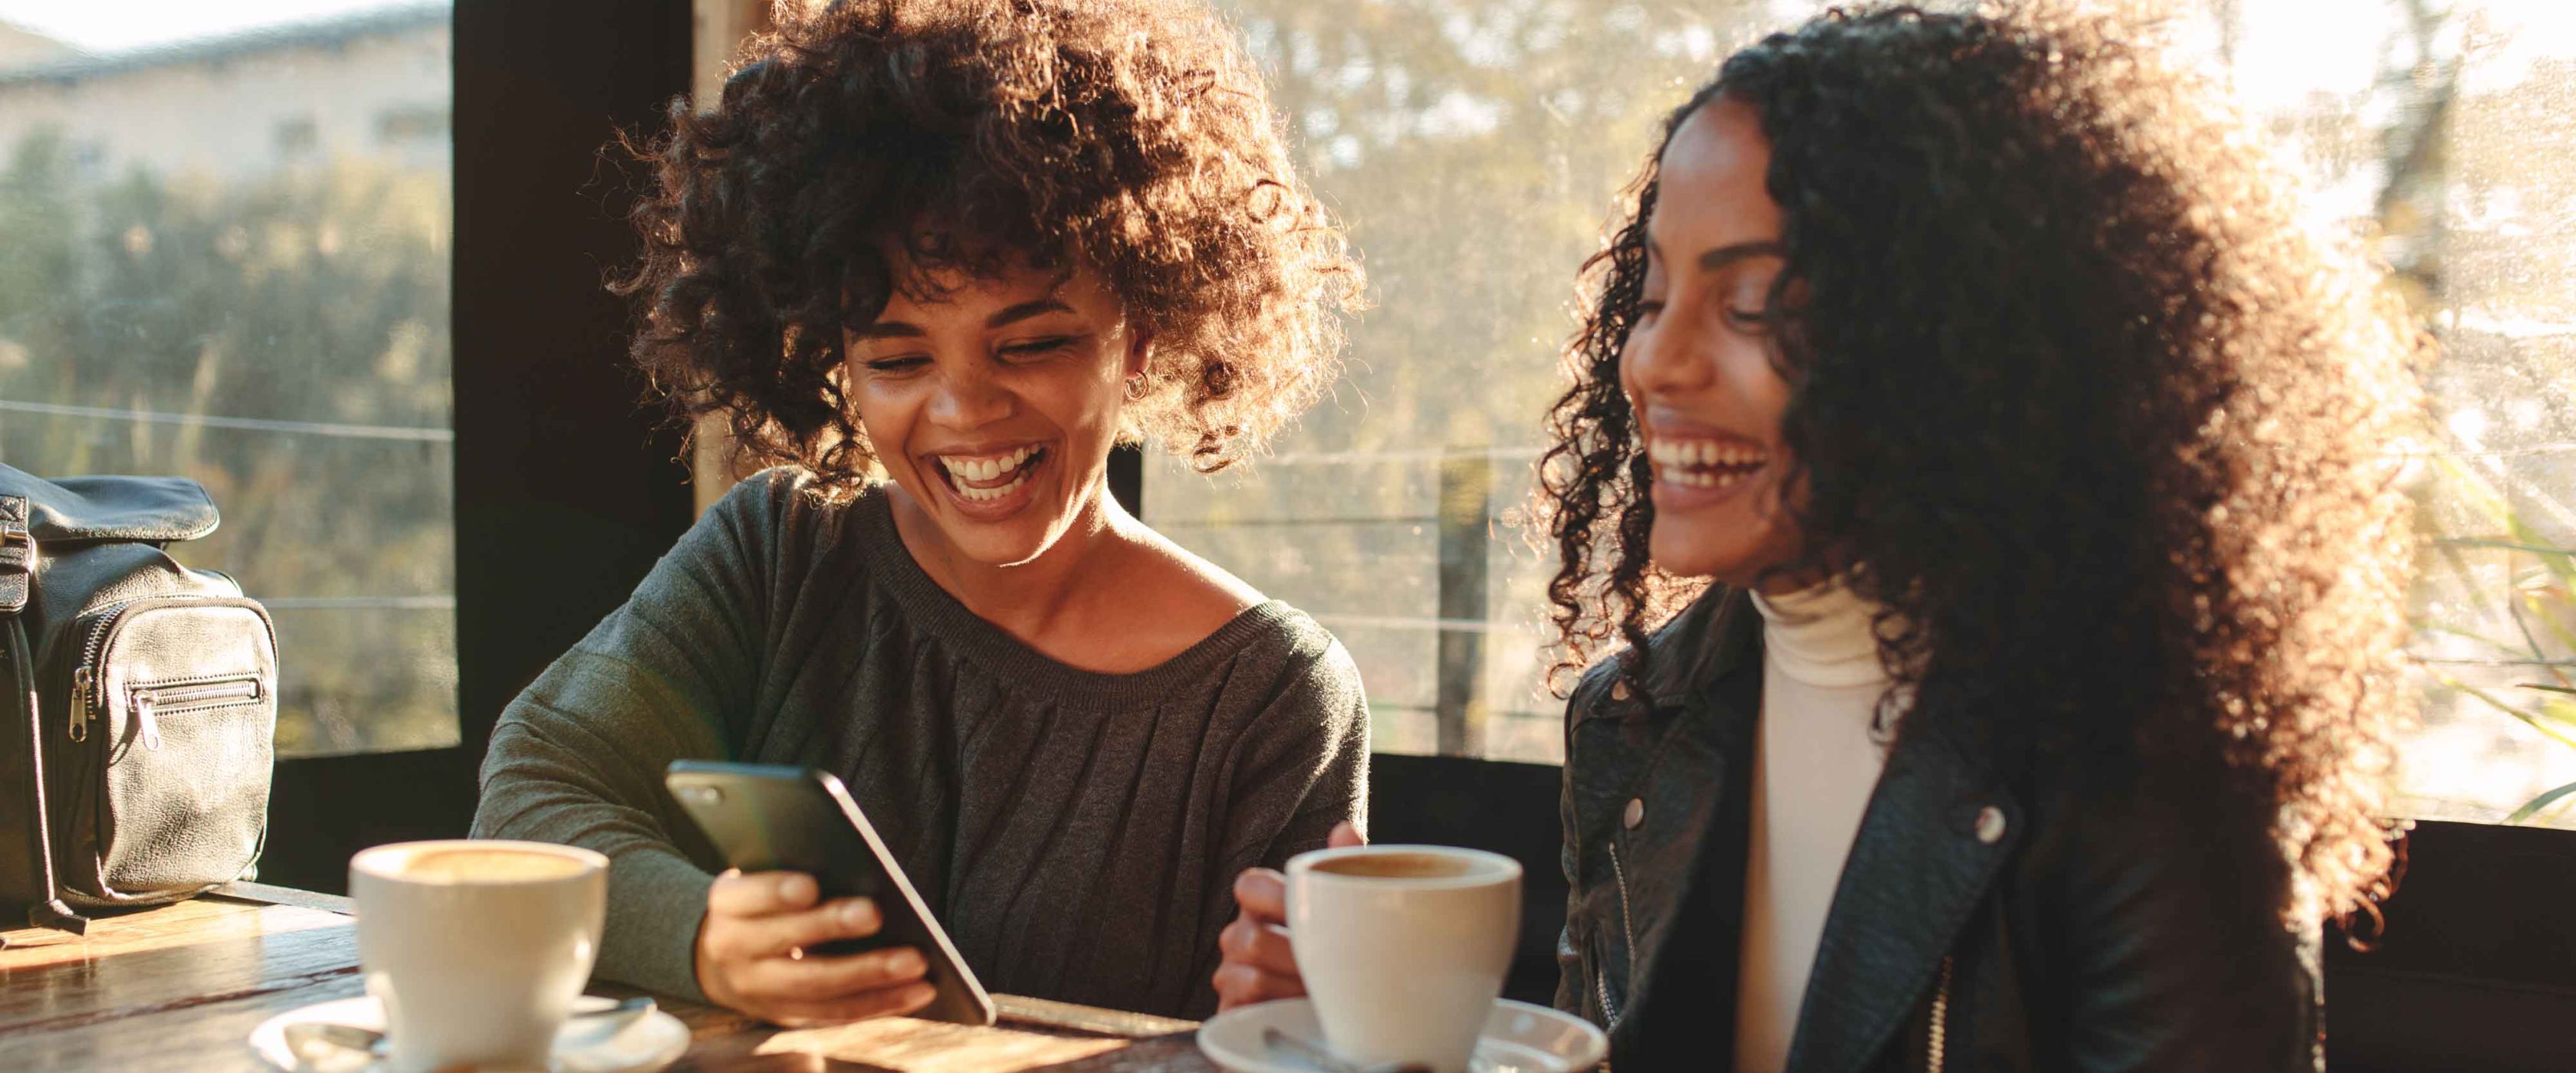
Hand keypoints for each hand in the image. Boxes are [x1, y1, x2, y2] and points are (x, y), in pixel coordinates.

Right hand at [695, 870, 935, 1025]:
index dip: (776, 892)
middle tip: (874, 913)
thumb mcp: (759, 883)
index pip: (747, 896)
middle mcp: (735, 950)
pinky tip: (918, 990)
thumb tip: (858, 868)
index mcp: (727, 905)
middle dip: (832, 928)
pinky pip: (837, 1013)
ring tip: (916, 961)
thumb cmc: (761, 904)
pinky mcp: (788, 1014)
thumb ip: (791, 876)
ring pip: (817, 986)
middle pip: (785, 942)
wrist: (720, 960)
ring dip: (871, 975)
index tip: (810, 886)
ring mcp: (760, 991)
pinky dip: (881, 1002)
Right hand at [1213, 821, 1365, 1010]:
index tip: (1311, 916)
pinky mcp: (1230, 1009)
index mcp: (1262, 903)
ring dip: (1293, 986)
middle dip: (1297, 957)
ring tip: (1324, 992)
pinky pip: (1243, 1005)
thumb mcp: (1344, 912)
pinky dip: (1278, 1008)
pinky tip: (1302, 1011)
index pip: (1249, 885)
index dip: (1276, 899)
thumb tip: (1345, 829)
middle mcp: (1239, 934)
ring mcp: (1231, 972)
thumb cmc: (1336, 954)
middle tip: (1335, 967)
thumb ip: (1342, 871)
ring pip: (1251, 975)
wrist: (1332, 1015)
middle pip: (1250, 937)